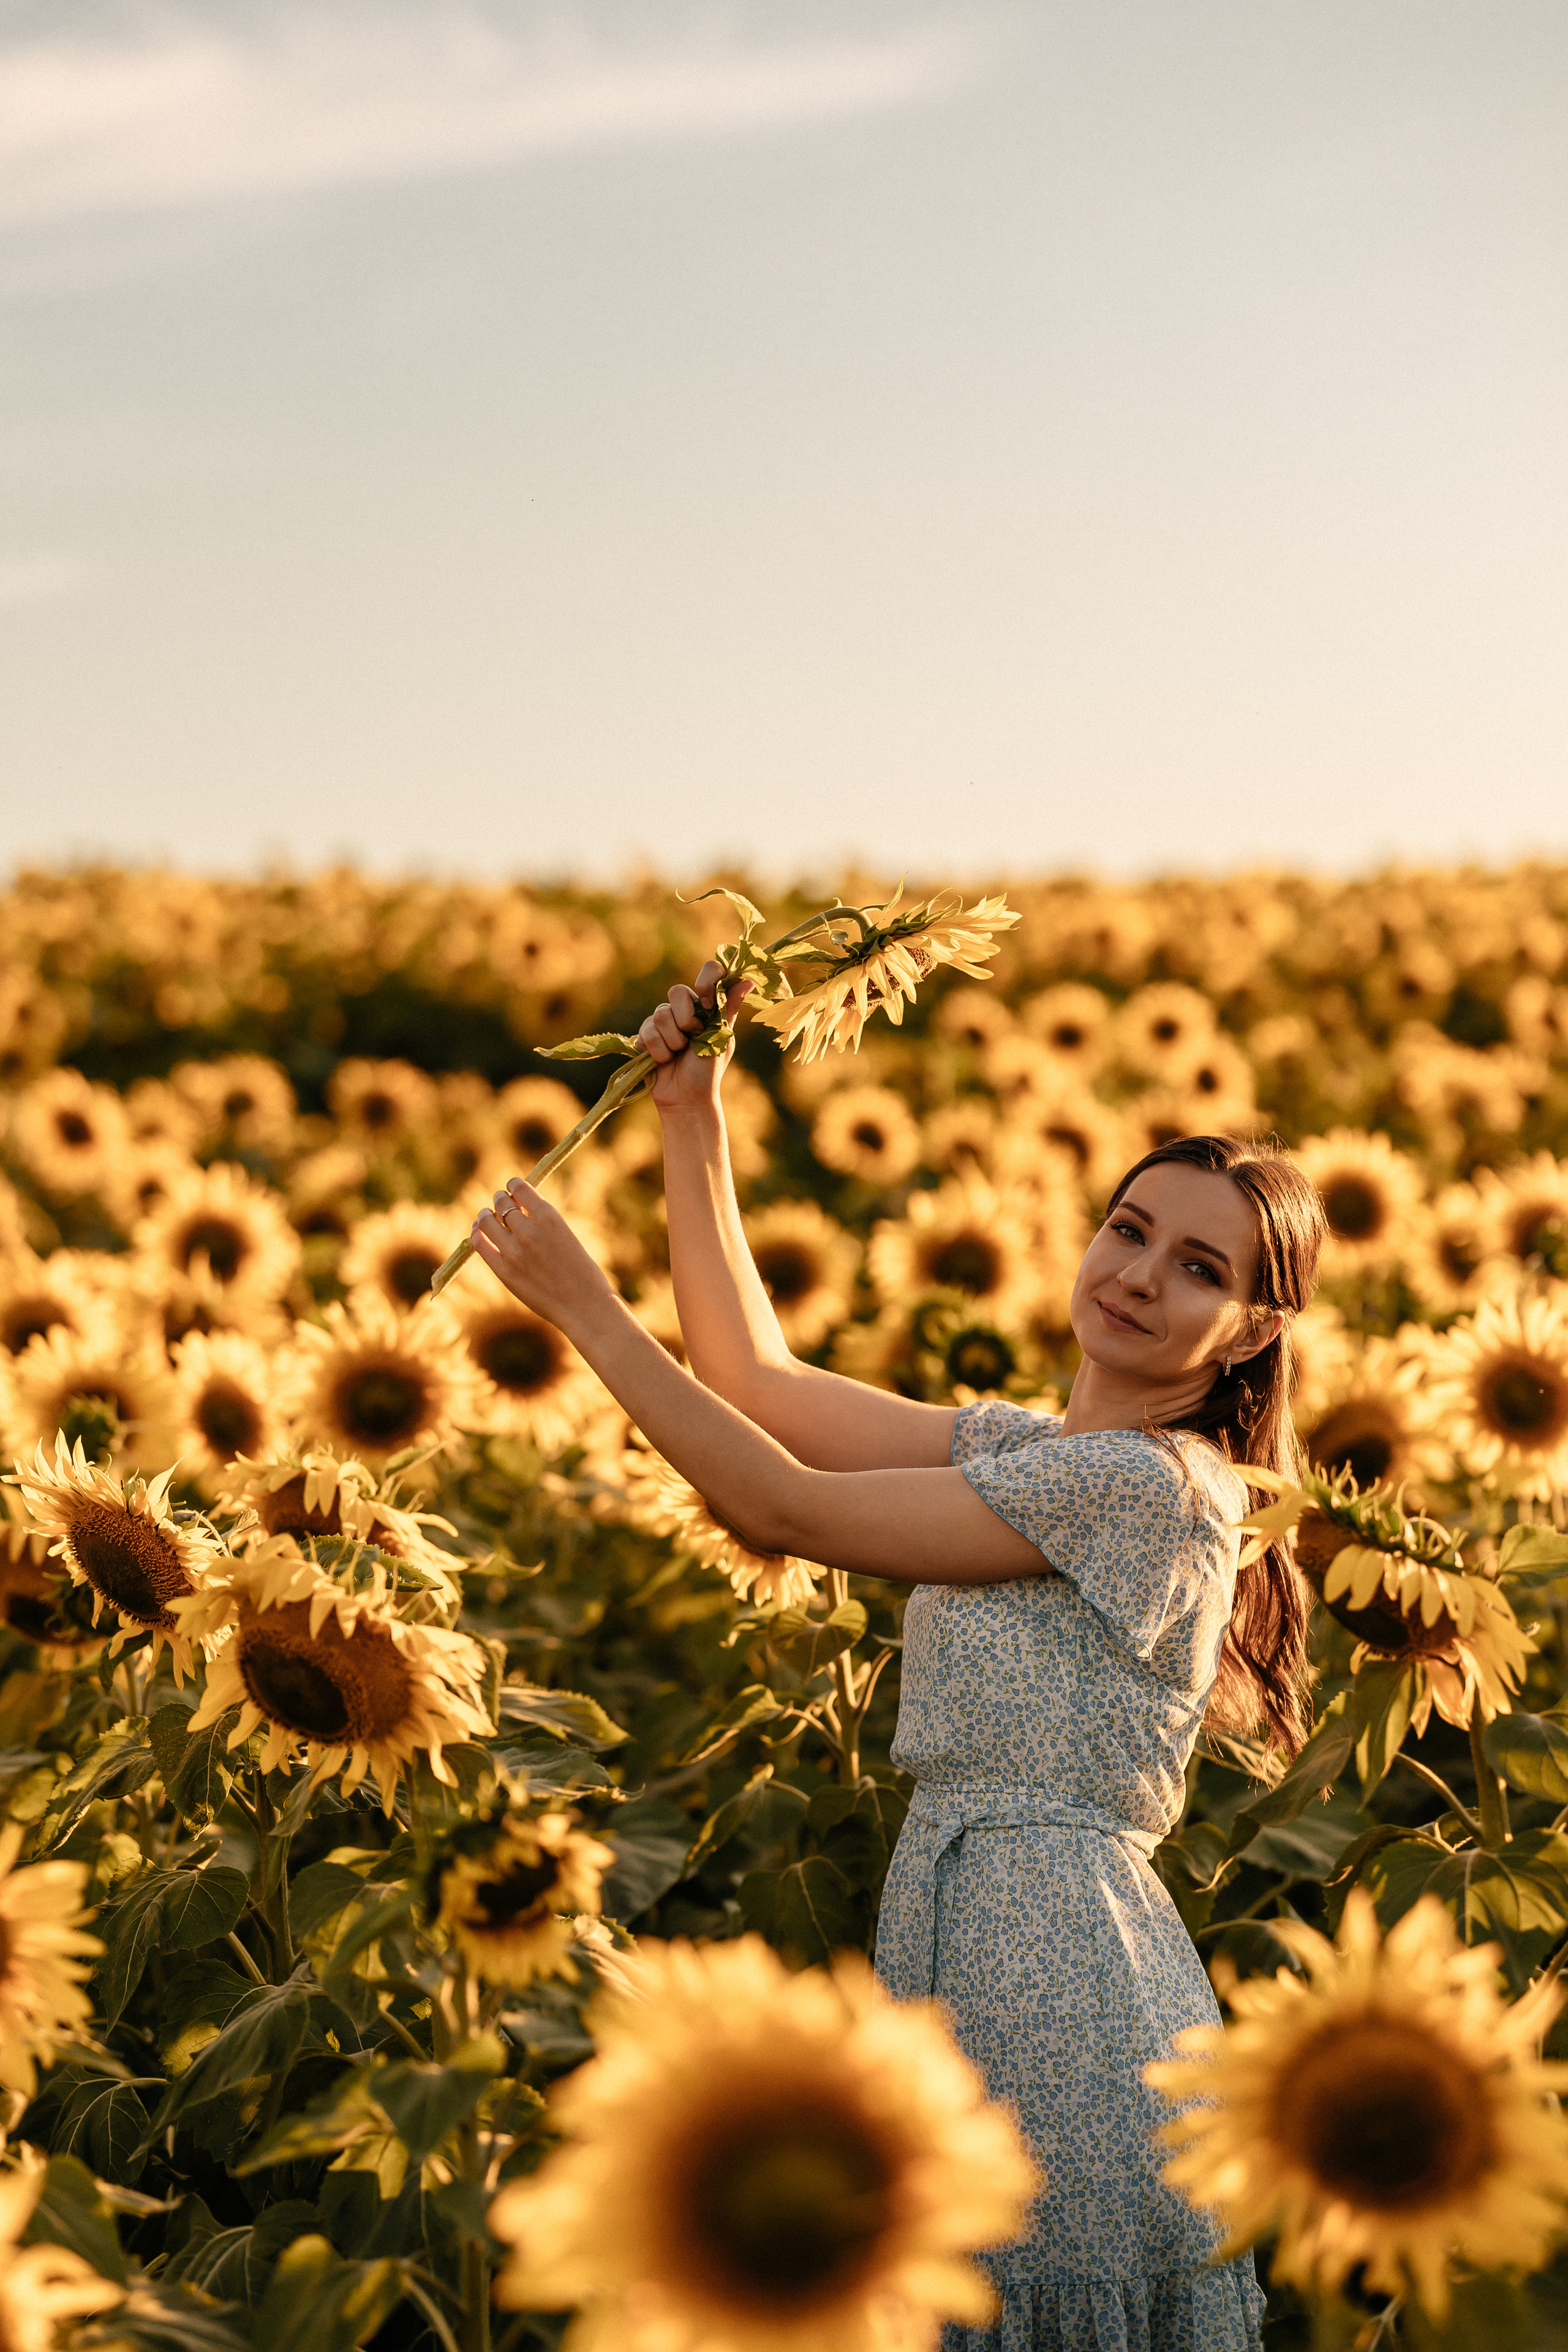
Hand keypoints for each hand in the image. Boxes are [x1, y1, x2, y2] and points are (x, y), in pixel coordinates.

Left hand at [469, 1179, 611, 1331]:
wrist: (584, 1305)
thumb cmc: (582, 1272)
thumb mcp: (566, 1235)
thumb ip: (542, 1222)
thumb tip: (518, 1208)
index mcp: (548, 1216)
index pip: (519, 1187)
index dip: (513, 1185)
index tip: (512, 1189)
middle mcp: (528, 1230)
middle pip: (501, 1203)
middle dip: (500, 1200)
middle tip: (500, 1203)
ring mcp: (514, 1251)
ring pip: (486, 1221)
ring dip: (485, 1215)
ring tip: (486, 1216)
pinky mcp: (504, 1272)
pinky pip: (480, 1244)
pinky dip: (477, 1234)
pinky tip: (478, 1232)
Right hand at [637, 961, 752, 1116]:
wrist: (687, 1098)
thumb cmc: (708, 1070)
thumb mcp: (721, 1038)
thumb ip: (728, 1008)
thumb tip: (748, 980)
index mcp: (706, 1006)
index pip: (709, 972)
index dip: (706, 981)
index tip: (706, 1001)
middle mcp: (684, 1009)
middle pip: (677, 991)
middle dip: (686, 1019)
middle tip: (692, 1038)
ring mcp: (663, 1021)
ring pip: (660, 1014)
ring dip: (673, 1041)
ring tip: (678, 1055)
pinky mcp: (646, 1035)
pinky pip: (647, 1032)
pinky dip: (659, 1051)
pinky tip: (664, 1061)